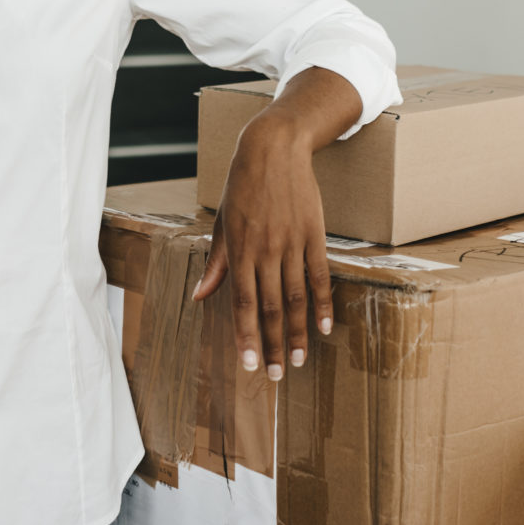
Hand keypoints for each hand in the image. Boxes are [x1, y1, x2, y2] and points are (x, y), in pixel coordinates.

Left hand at [192, 115, 332, 380]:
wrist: (274, 148)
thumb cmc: (243, 185)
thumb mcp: (223, 222)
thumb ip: (216, 262)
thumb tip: (200, 296)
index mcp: (239, 250)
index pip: (242, 304)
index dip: (247, 337)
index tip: (249, 365)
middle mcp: (265, 251)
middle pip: (270, 308)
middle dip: (272, 345)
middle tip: (274, 376)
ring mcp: (291, 243)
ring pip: (295, 298)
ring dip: (297, 333)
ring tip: (297, 361)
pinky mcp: (313, 234)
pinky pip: (319, 275)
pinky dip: (322, 303)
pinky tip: (323, 327)